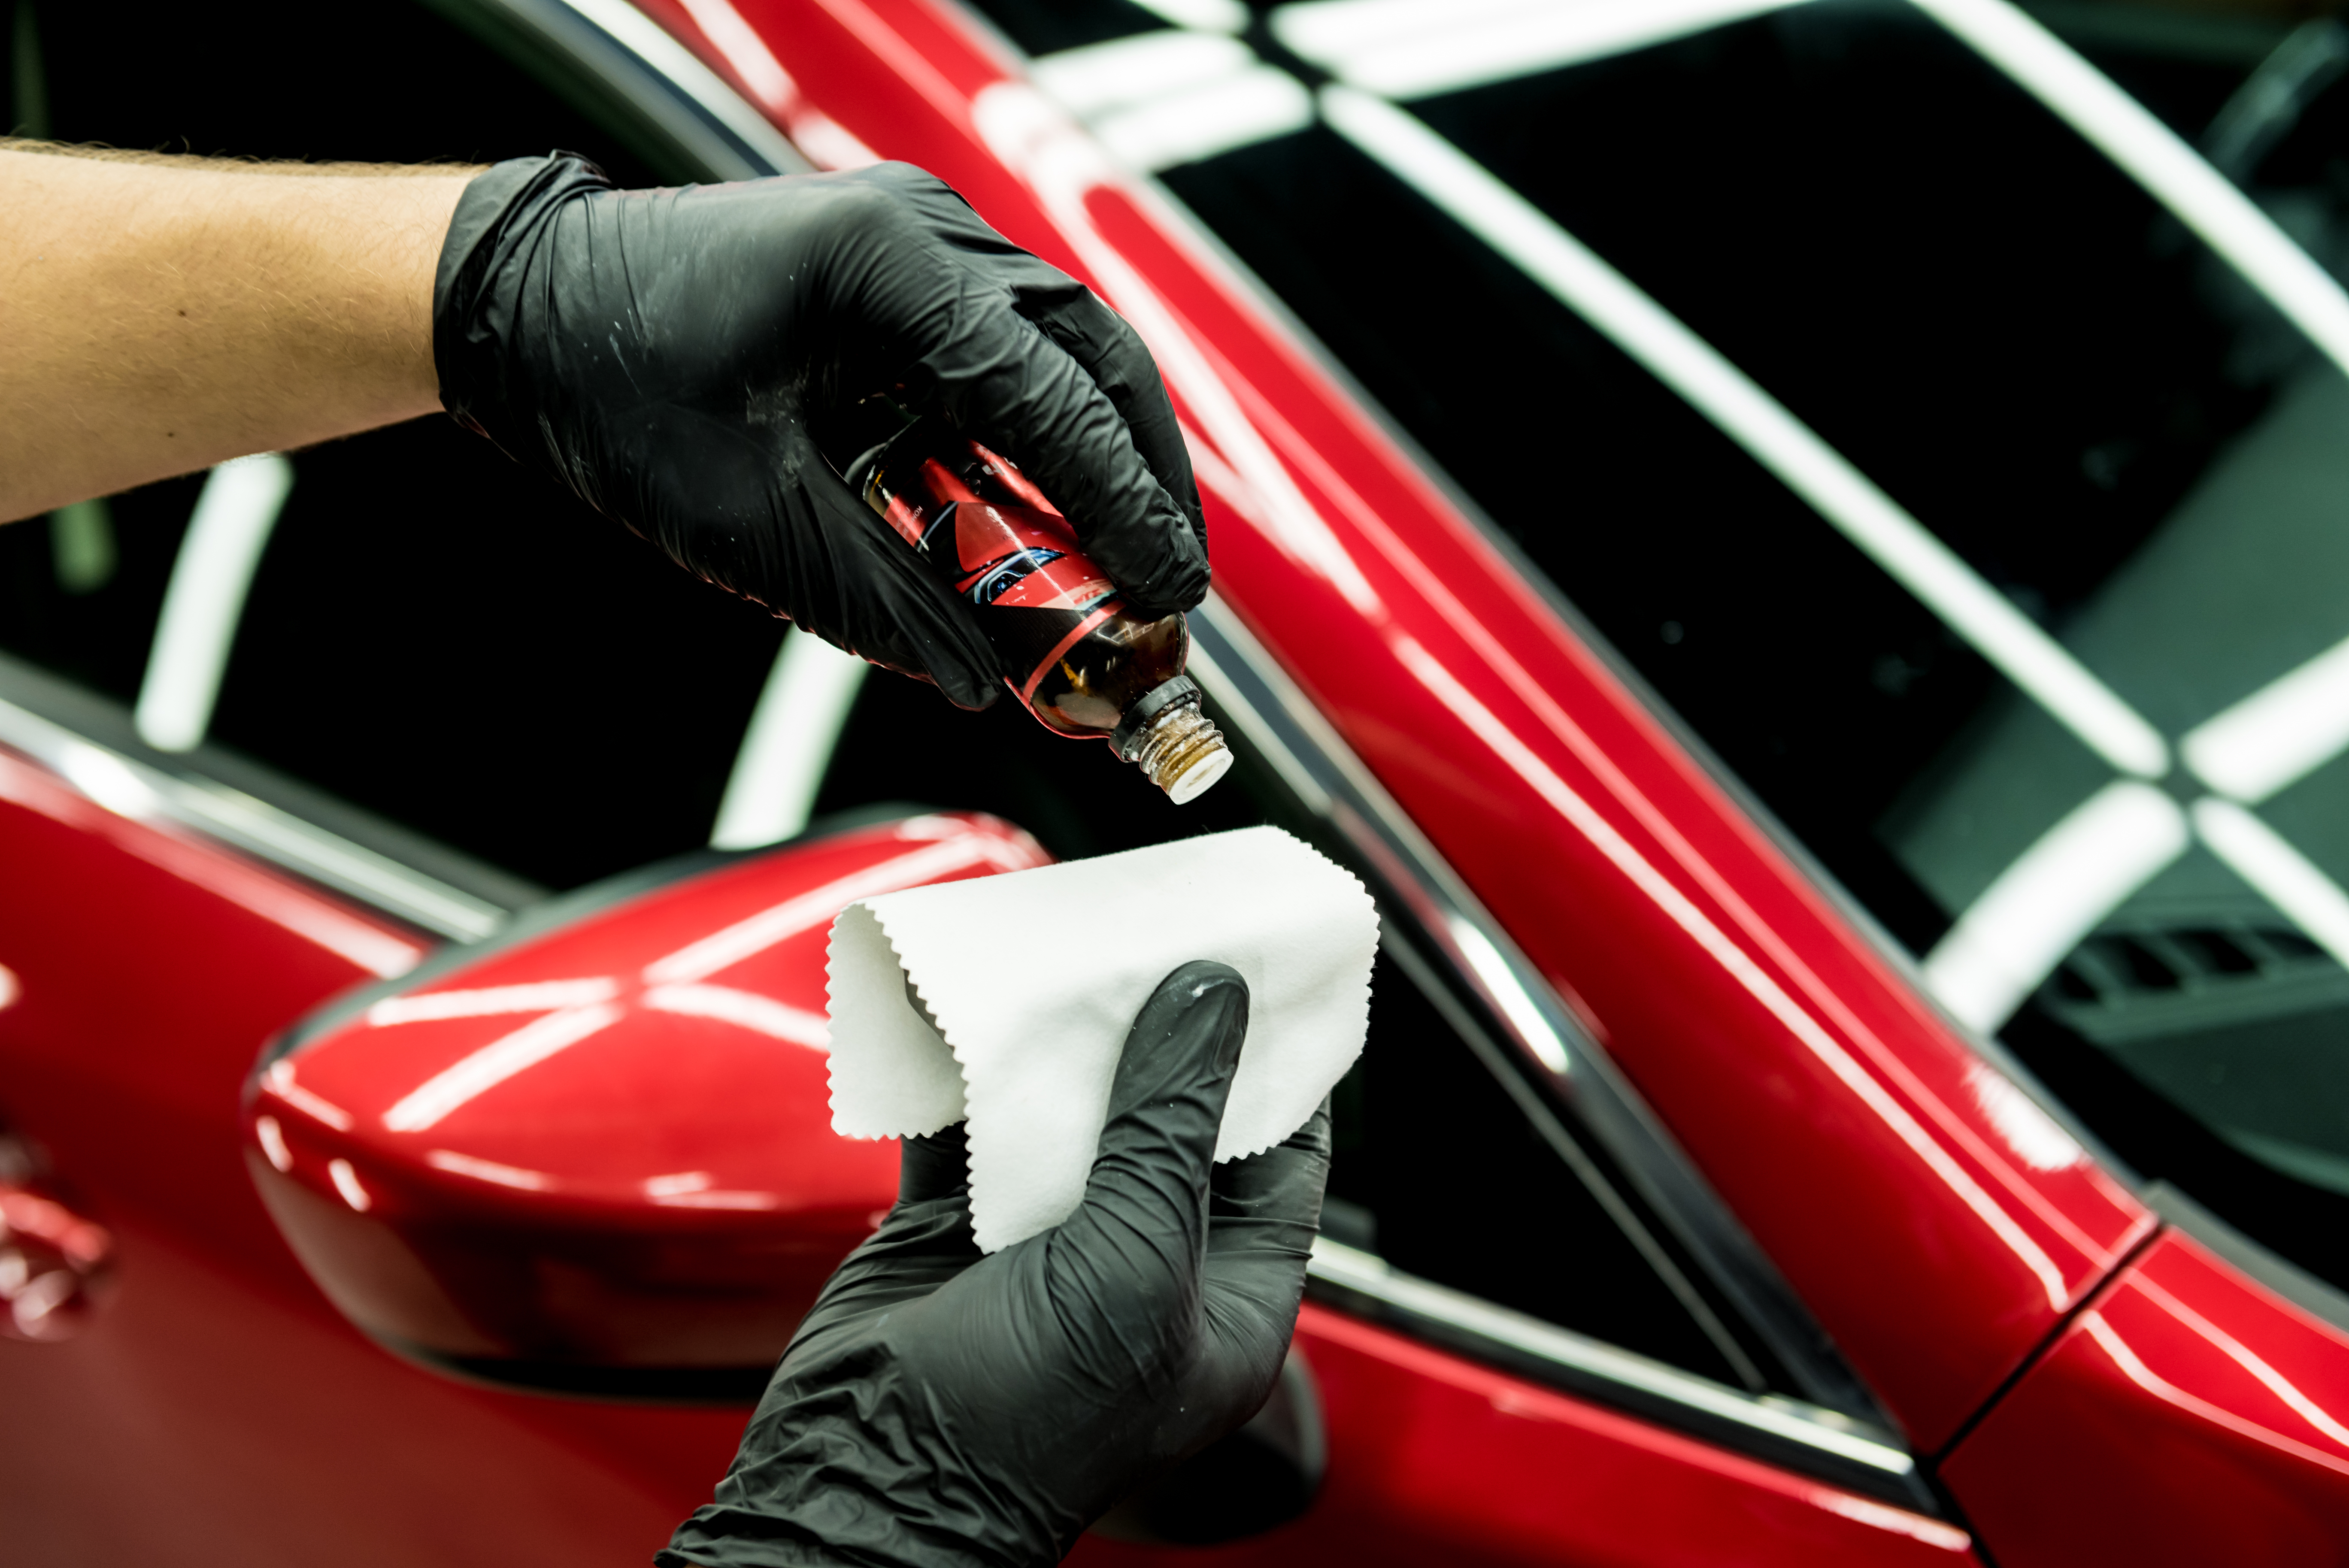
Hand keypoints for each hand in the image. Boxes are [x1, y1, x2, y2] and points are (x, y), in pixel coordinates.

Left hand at [432, 154, 1207, 709]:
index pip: (1052, 393)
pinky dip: (1046, 430)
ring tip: (1131, 554)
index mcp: (883, 266)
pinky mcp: (898, 272)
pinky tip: (1055, 504)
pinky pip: (1009, 350)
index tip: (1168, 587)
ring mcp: (915, 238)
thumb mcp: (747, 523)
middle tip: (1172, 581)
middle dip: (1143, 477)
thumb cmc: (609, 387)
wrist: (523, 310)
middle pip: (1093, 354)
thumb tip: (978, 678)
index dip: (1122, 504)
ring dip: (1105, 452)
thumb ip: (879, 605)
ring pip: (1066, 347)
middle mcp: (919, 231)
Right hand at [659, 961, 1329, 1567]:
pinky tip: (969, 1000)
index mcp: (1224, 1295)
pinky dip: (967, 1064)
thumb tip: (1212, 997)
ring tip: (1071, 946)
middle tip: (1163, 931)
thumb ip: (1170, 1123)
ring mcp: (1047, 1243)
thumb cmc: (1030, 1415)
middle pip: (1170, 1117)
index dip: (1281, 1064)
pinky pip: (974, 1125)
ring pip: (1071, 1110)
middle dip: (1161, 1027)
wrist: (871, 1475)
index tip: (1277, 973)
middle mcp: (1144, 1262)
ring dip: (1064, 1037)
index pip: (1280, 1157)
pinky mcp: (958, 1227)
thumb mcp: (1137, 1254)